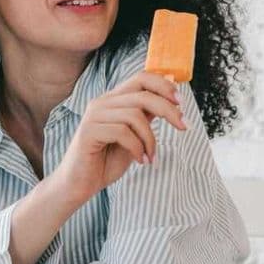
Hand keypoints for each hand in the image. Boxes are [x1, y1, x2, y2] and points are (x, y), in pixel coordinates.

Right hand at [55, 71, 186, 202]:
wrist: (80, 185)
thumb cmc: (106, 161)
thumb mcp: (135, 135)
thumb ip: (146, 117)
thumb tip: (171, 101)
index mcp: (114, 100)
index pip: (141, 78)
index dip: (164, 86)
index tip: (181, 102)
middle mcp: (102, 102)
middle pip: (143, 94)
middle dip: (168, 110)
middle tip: (183, 126)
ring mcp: (94, 115)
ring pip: (135, 115)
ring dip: (150, 139)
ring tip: (150, 156)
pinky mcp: (89, 131)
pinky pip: (123, 132)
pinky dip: (137, 148)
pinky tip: (140, 160)